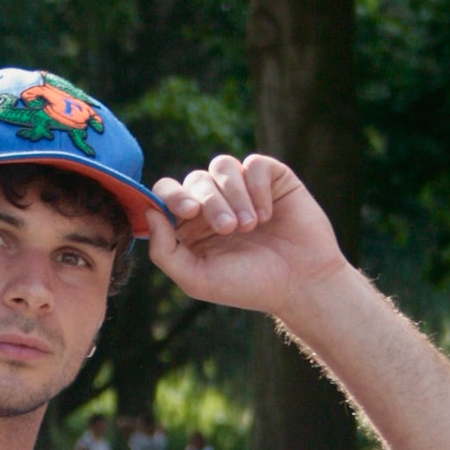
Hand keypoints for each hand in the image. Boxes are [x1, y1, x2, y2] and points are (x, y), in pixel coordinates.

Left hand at [145, 152, 346, 320]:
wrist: (300, 284)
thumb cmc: (248, 285)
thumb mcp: (196, 278)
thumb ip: (164, 251)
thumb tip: (149, 211)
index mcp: (191, 225)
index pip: (167, 193)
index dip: (172, 195)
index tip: (188, 211)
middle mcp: (215, 202)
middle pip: (196, 179)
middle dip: (210, 202)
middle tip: (230, 229)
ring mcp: (244, 188)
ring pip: (222, 165)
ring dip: (233, 195)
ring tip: (250, 226)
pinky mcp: (272, 179)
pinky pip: (255, 164)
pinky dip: (257, 188)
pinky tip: (268, 215)